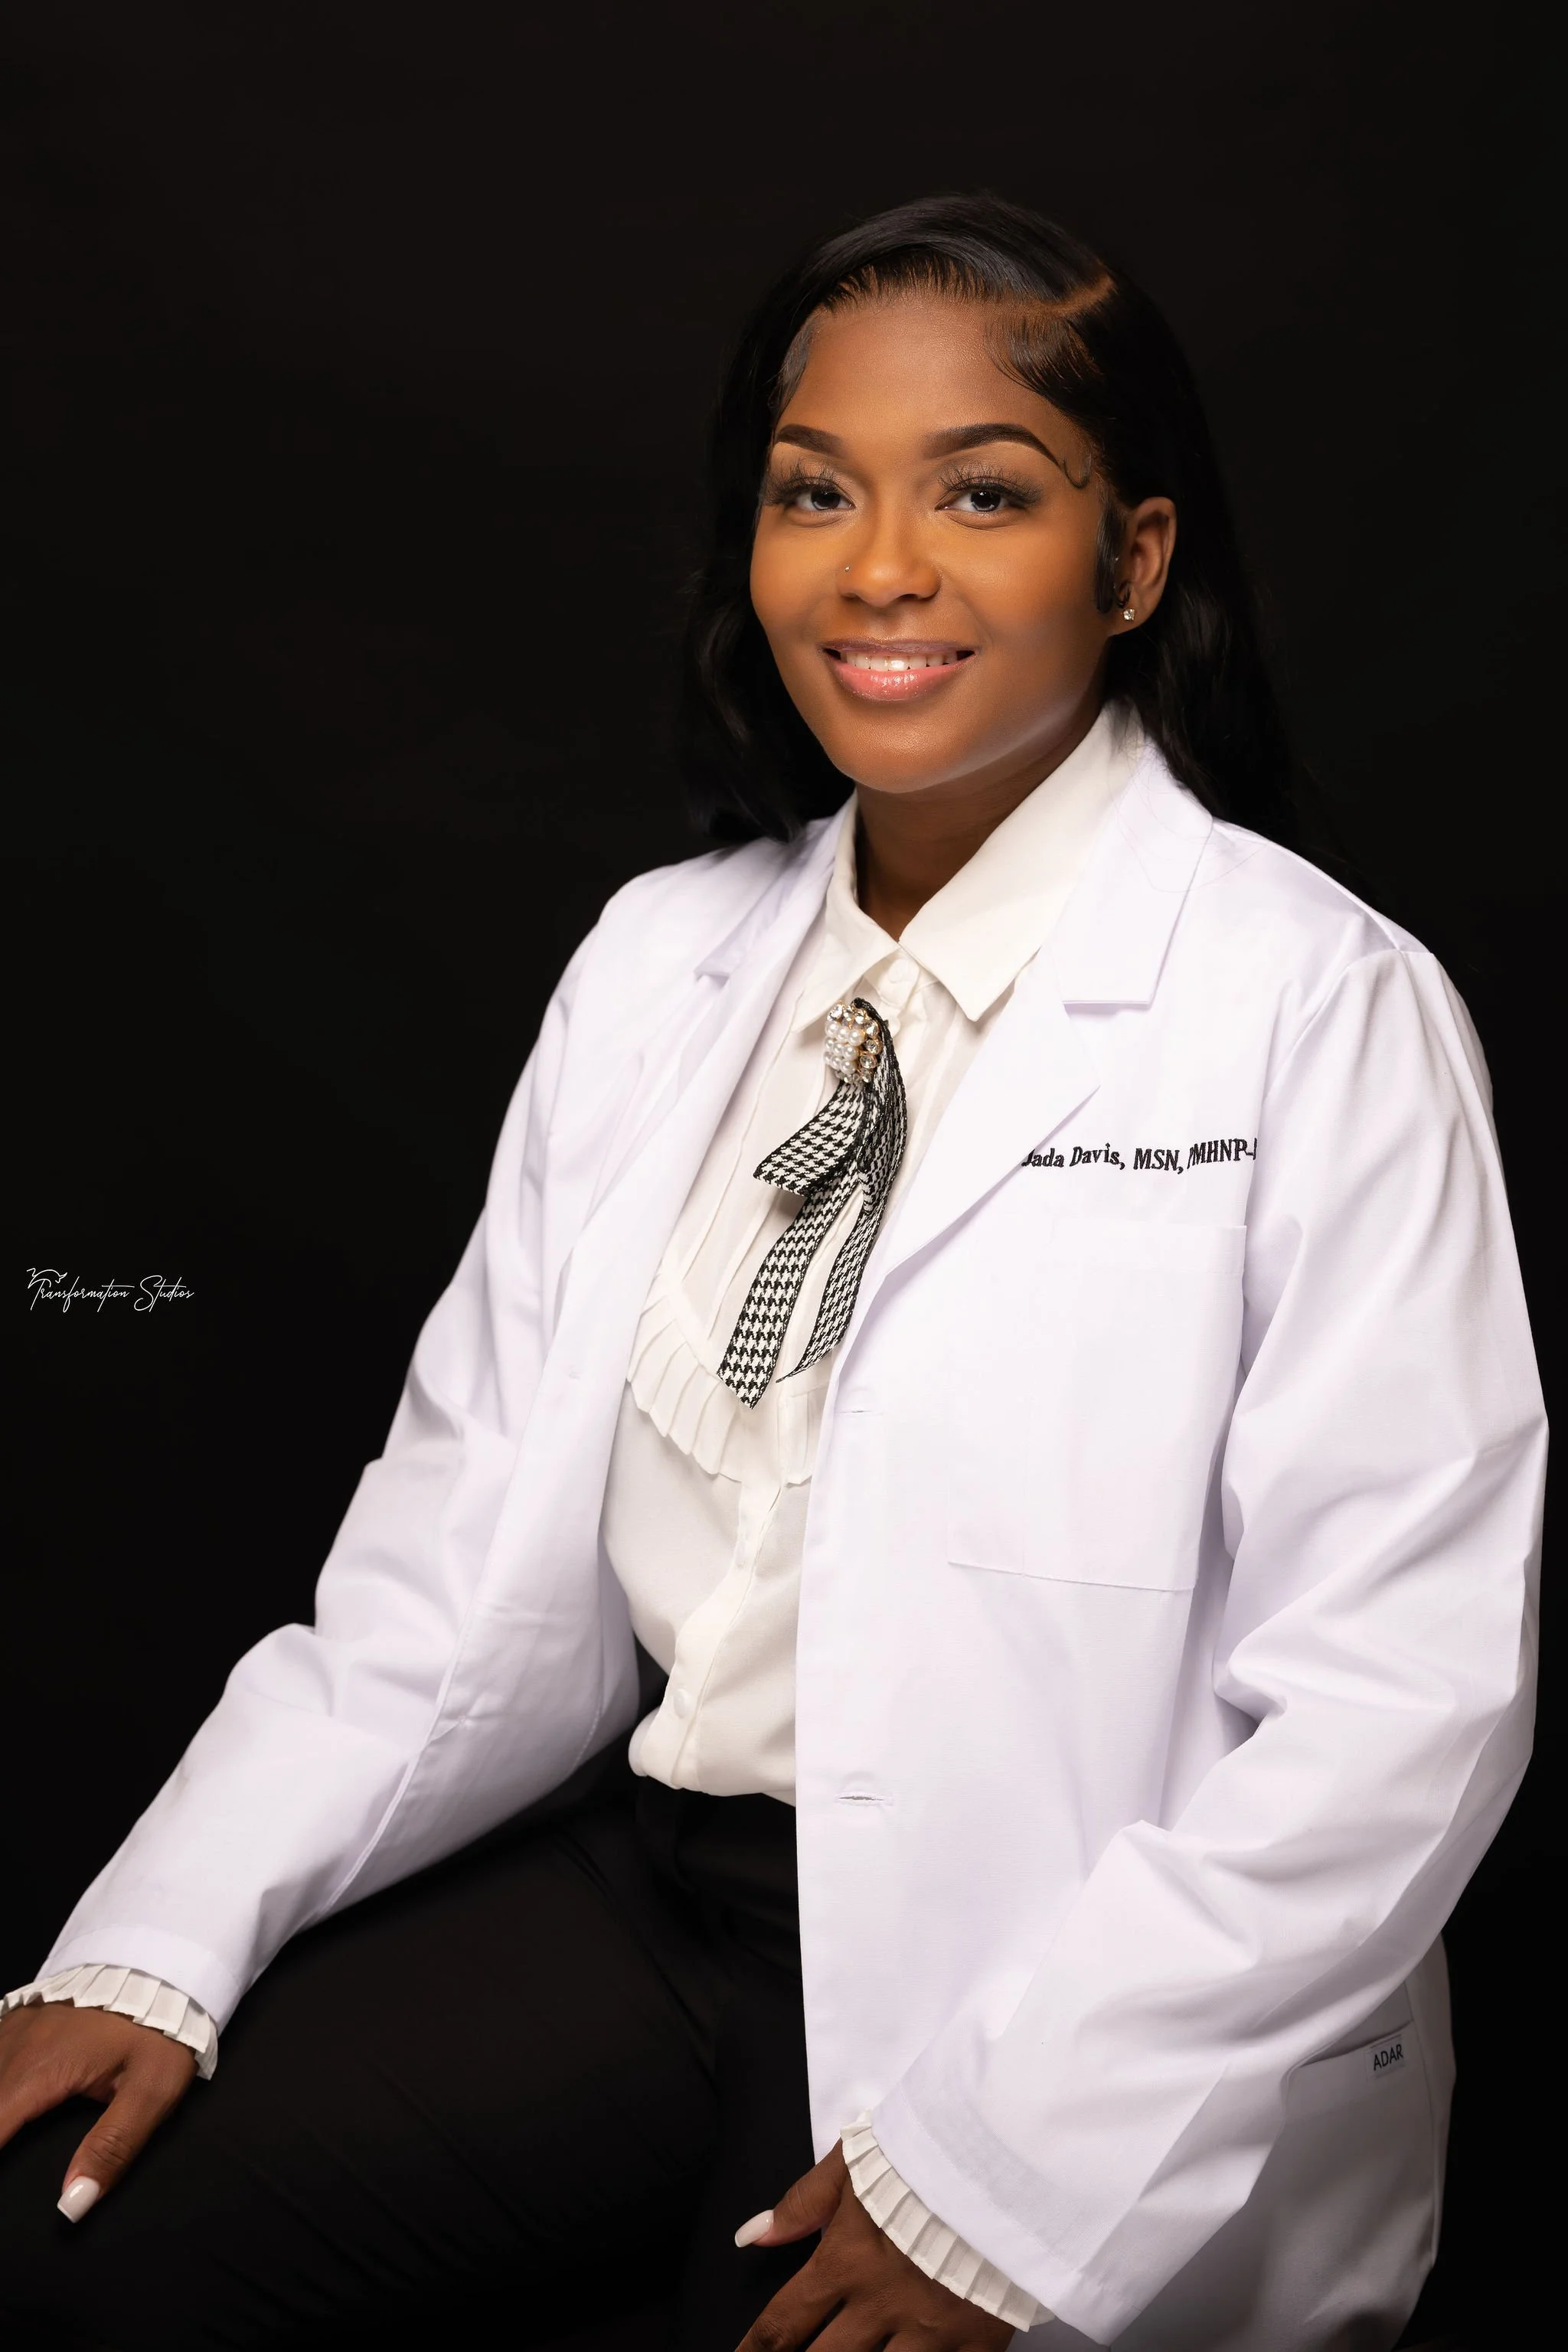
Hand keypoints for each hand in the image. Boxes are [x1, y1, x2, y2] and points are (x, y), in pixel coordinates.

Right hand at [0, 2003, 195, 2218]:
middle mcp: (19, 2044)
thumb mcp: (152, 2092)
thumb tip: (72, 2203)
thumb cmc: (160, 2031)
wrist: (168, 1969)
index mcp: (42, 2069)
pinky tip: (0, 2098)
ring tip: (3, 2134)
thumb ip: (112, 2148)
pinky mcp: (20, 2018)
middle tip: (4, 2162)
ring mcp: (16, 2026)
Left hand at [735, 2142, 1015, 2351]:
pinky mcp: (978, 2340)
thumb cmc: (929, 2150)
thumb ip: (803, 2203)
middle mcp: (881, 2303)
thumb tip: (751, 2234)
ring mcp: (931, 2329)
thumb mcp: (856, 2161)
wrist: (1007, 2151)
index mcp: (847, 2261)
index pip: (786, 2322)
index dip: (756, 2350)